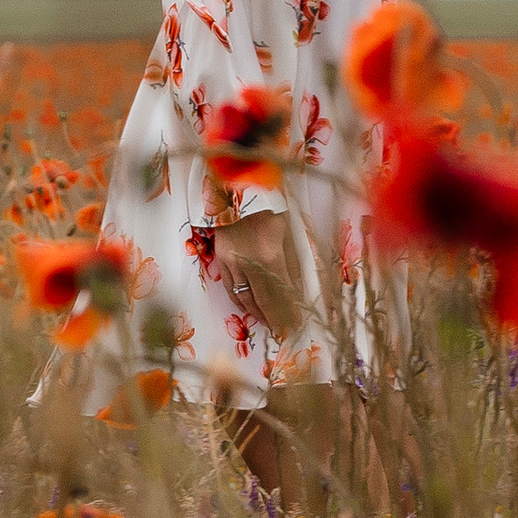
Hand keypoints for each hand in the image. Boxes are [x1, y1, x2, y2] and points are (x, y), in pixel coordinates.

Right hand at [218, 209, 306, 339]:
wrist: (239, 187)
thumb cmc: (270, 206)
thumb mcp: (289, 232)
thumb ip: (293, 264)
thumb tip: (298, 292)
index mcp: (269, 256)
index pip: (280, 296)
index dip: (288, 315)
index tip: (295, 328)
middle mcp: (248, 263)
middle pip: (261, 301)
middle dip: (274, 319)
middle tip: (283, 331)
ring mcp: (230, 261)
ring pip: (243, 297)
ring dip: (257, 313)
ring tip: (269, 322)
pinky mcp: (220, 257)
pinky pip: (230, 286)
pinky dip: (241, 300)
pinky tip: (250, 307)